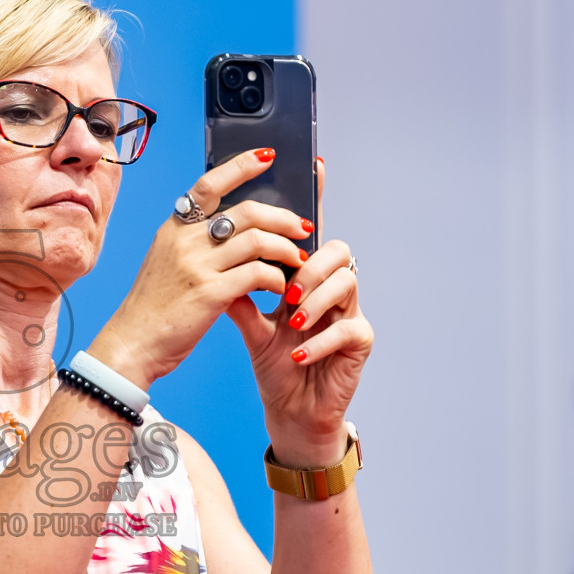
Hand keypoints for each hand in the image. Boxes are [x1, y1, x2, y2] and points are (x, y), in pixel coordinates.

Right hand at [90, 148, 311, 388]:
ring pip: (258, 241)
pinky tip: (280, 287)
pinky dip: (276, 278)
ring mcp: (197, 265)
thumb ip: (194, 243)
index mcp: (174, 229)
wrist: (133, 343)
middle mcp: (185, 240)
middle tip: (303, 228)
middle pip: (247, 212)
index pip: (210, 184)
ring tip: (299, 260)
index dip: (241, 166)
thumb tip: (236, 231)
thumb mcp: (167, 263)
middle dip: (283, 218)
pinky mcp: (211, 292)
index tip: (268, 157)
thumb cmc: (155, 309)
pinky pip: (258, 274)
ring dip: (286, 249)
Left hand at [227, 159, 371, 464]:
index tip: (312, 164)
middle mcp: (332, 289)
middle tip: (286, 290)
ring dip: (314, 301)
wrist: (291, 410)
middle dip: (311, 265)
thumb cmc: (277, 365)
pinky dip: (319, 340)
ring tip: (290, 323)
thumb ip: (239, 293)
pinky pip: (349, 329)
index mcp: (307, 278)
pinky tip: (298, 354)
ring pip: (347, 284)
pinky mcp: (360, 343)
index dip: (316, 198)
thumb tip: (213, 258)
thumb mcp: (250, 327)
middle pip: (338, 250)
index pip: (311, 234)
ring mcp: (351, 313)